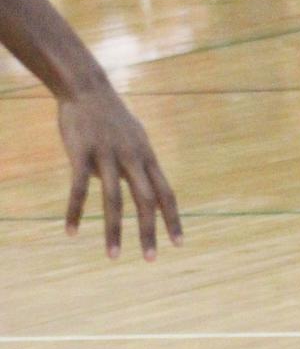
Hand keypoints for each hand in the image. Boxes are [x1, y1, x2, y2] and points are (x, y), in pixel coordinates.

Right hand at [57, 86, 182, 260]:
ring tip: (113, 256)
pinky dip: (76, 211)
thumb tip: (143, 187)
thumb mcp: (135, 137)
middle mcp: (132, 156)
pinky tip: (71, 232)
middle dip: (150, 231)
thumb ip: (140, 163)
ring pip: (114, 199)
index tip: (179, 243)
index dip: (173, 218)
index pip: (166, 192)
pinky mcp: (82, 152)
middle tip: (151, 259)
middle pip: (146, 199)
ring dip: (114, 230)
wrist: (88, 88)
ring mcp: (108, 154)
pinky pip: (79, 188)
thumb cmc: (112, 116)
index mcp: (146, 155)